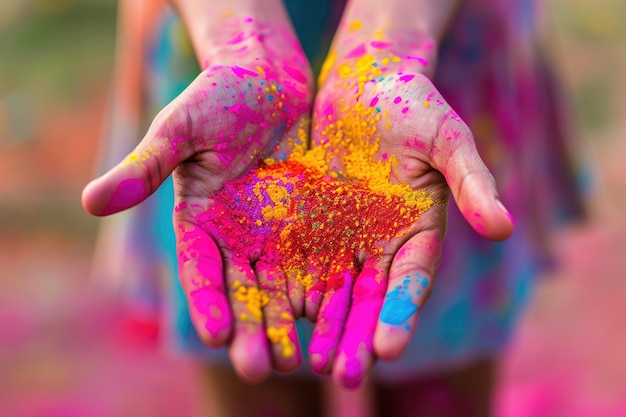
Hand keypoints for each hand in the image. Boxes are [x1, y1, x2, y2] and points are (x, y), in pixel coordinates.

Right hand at [82, 60, 311, 380]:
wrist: (267, 81)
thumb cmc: (217, 97)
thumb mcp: (180, 129)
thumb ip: (145, 167)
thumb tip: (89, 200)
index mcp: (199, 223)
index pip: (201, 272)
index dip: (208, 302)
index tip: (215, 334)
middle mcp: (236, 238)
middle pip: (244, 293)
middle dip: (251, 331)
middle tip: (262, 367)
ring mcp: (275, 235)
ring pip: (283, 289)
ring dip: (289, 326)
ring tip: (301, 361)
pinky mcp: (311, 226)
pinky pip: (319, 263)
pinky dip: (325, 294)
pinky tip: (334, 322)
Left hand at [307, 48, 513, 386]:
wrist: (365, 85)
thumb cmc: (413, 106)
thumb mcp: (447, 138)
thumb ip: (471, 182)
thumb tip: (506, 228)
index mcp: (419, 231)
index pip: (410, 282)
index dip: (399, 314)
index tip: (387, 349)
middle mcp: (381, 243)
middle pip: (370, 299)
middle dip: (357, 336)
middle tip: (343, 375)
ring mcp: (343, 236)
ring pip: (333, 290)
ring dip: (324, 327)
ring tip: (310, 363)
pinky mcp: (309, 224)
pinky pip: (299, 262)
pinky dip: (292, 291)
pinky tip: (280, 318)